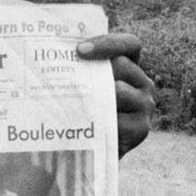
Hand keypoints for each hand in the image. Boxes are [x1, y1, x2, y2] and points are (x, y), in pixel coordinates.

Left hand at [76, 33, 155, 157]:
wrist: (90, 152)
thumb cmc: (82, 114)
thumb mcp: (83, 88)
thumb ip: (79, 70)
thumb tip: (51, 52)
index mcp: (131, 67)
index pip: (130, 44)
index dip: (108, 43)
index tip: (79, 50)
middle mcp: (143, 84)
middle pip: (122, 65)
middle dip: (94, 70)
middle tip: (69, 81)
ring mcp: (145, 106)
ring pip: (119, 91)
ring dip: (94, 97)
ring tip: (73, 105)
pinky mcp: (141, 129)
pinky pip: (119, 119)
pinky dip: (100, 121)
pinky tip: (85, 125)